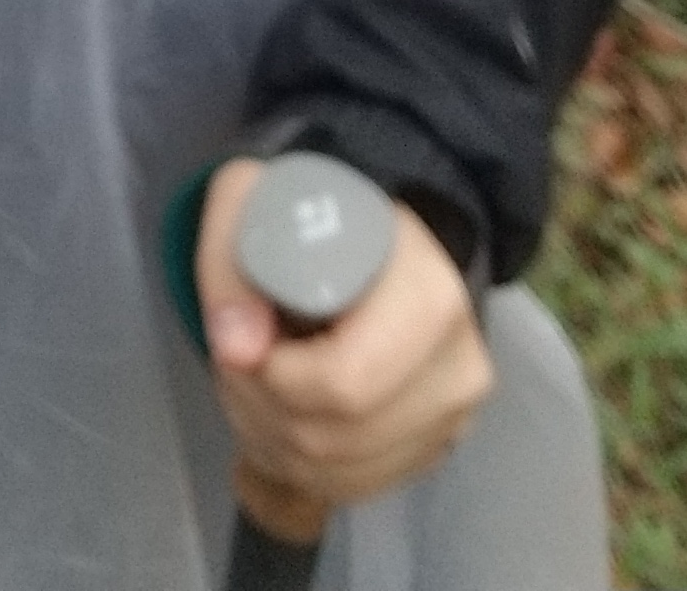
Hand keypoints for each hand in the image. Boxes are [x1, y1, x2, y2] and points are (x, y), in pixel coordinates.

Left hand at [195, 157, 494, 538]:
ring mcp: (454, 414)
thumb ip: (228, 261)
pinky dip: (300, 463)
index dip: (277, 376)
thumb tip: (238, 350)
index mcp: (428, 291)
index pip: (346, 379)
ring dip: (273, 438)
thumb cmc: (312, 215)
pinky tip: (283, 411)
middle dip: (263, 409)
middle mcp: (458, 362)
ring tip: (254, 382)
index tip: (243, 341)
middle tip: (235, 364)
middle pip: (338, 435)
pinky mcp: (435, 449)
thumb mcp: (252, 200)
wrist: (368, 240)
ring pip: (342, 470)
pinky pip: (354, 487)